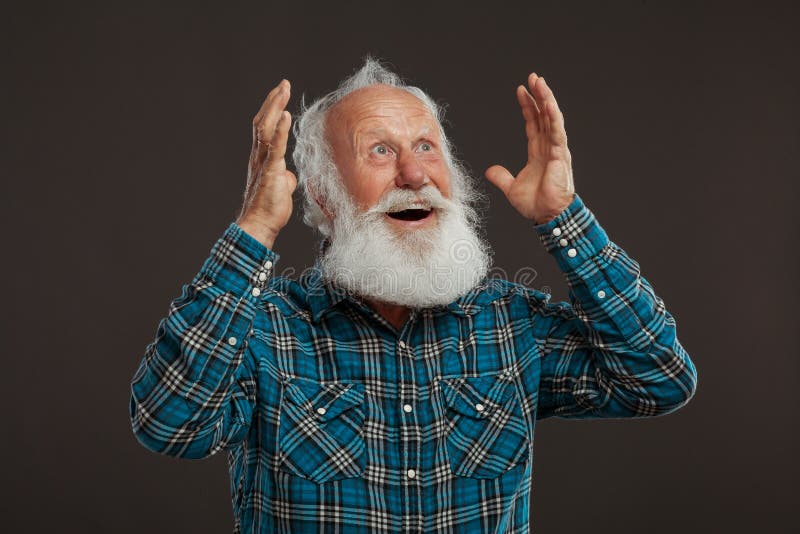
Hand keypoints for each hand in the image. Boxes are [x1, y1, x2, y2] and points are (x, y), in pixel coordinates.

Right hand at [236, 79, 296, 247]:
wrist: (260, 225)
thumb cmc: (270, 209)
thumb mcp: (281, 188)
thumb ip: (284, 177)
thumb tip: (288, 175)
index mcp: (262, 159)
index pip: (264, 128)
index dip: (272, 110)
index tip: (280, 94)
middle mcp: (258, 157)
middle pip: (262, 122)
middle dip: (273, 101)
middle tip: (283, 84)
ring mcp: (262, 163)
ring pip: (265, 129)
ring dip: (275, 107)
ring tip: (283, 90)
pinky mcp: (270, 172)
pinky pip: (274, 147)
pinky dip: (279, 129)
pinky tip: (284, 115)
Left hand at [485, 73, 574, 223]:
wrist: (547, 216)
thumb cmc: (536, 204)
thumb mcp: (511, 188)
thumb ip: (501, 177)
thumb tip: (489, 170)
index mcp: (538, 152)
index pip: (533, 123)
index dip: (528, 106)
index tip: (521, 90)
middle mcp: (548, 147)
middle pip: (544, 115)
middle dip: (539, 95)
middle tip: (533, 77)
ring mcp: (556, 150)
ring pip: (552, 118)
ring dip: (546, 99)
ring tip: (540, 82)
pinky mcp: (560, 155)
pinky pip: (557, 132)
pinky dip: (554, 117)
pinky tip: (549, 103)